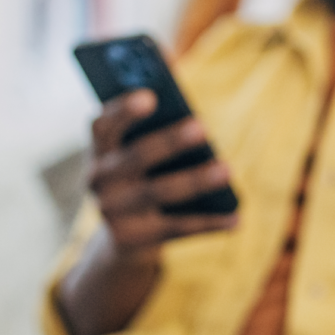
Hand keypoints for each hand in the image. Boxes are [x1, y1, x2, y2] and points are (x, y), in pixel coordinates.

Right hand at [87, 89, 238, 250]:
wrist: (122, 236)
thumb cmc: (141, 176)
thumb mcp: (138, 150)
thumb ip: (156, 122)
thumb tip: (190, 96)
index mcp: (99, 149)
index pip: (103, 125)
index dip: (123, 110)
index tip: (150, 96)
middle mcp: (98, 179)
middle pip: (136, 157)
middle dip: (169, 142)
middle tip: (202, 126)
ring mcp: (113, 211)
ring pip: (159, 192)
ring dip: (195, 180)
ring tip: (226, 169)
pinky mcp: (133, 238)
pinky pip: (177, 228)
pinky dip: (210, 223)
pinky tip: (236, 218)